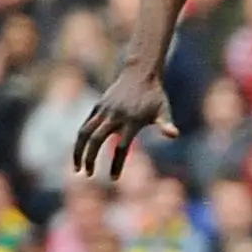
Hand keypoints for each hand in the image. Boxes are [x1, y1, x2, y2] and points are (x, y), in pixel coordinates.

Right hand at [72, 63, 175, 178]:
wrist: (141, 73)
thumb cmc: (155, 95)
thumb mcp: (163, 110)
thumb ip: (166, 124)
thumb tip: (174, 135)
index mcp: (131, 121)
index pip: (122, 148)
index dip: (117, 164)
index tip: (113, 179)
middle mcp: (114, 116)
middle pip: (97, 141)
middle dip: (90, 159)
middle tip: (88, 175)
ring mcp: (104, 111)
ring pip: (84, 132)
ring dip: (78, 151)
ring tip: (77, 167)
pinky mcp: (98, 106)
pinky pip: (86, 124)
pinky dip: (82, 139)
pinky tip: (81, 150)